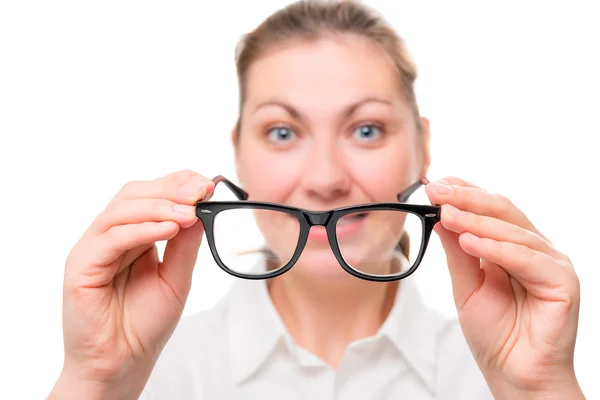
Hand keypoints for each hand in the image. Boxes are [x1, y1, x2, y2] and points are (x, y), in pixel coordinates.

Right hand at [49, 170, 213, 398]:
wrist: (123, 363)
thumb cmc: (146, 323)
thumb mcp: (177, 277)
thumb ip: (185, 245)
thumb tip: (200, 210)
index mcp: (132, 235)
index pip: (151, 195)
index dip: (177, 184)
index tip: (206, 185)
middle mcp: (110, 237)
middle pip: (134, 194)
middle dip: (170, 189)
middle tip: (200, 193)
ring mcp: (93, 249)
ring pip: (121, 210)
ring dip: (159, 207)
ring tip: (189, 213)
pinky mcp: (81, 266)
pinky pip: (110, 238)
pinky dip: (141, 229)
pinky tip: (168, 229)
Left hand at [426, 177, 583, 399]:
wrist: (514, 375)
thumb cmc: (494, 334)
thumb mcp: (466, 286)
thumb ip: (457, 252)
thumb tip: (440, 215)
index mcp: (513, 247)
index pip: (490, 208)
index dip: (464, 192)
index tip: (433, 184)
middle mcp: (535, 249)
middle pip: (503, 210)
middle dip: (466, 197)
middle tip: (436, 190)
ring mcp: (551, 264)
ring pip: (514, 231)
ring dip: (475, 220)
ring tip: (445, 213)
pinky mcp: (563, 283)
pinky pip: (527, 258)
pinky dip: (496, 248)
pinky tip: (468, 241)